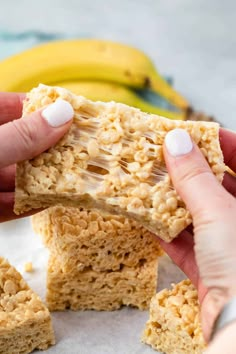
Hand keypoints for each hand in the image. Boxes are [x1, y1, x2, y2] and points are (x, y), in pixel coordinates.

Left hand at [0, 92, 73, 221]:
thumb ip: (20, 135)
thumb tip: (63, 114)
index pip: (12, 106)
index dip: (43, 107)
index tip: (74, 113)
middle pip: (21, 143)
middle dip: (51, 148)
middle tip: (84, 149)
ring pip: (17, 176)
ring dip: (45, 179)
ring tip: (76, 178)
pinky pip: (8, 204)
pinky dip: (28, 204)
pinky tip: (49, 202)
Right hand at [160, 127, 235, 341]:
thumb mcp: (217, 212)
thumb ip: (194, 177)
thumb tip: (176, 142)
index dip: (219, 142)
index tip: (192, 133)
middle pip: (217, 185)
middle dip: (189, 171)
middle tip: (163, 156)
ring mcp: (229, 245)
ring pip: (198, 213)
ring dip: (172, 200)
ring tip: (149, 182)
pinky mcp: (210, 268)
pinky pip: (186, 242)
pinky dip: (167, 231)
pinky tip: (148, 218)